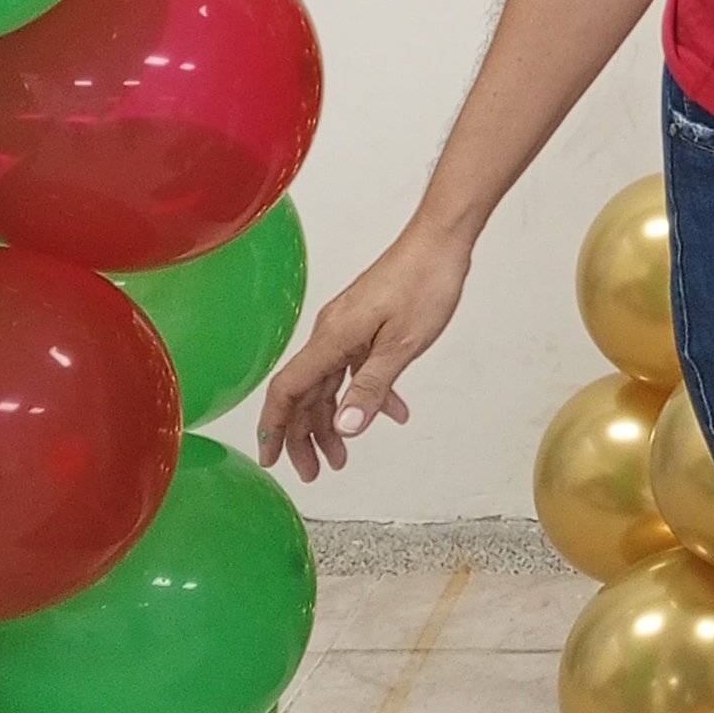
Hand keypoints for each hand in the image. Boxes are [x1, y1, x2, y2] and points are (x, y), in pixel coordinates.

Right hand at [257, 221, 472, 480]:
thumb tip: (343, 427)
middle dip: (304, 436)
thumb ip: (372, 387)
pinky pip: (354, 366)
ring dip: (334, 420)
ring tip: (344, 454)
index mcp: (332, 337)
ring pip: (329, 383)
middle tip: (315, 471)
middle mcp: (331, 332)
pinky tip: (391, 411)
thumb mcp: (403, 345)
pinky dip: (365, 392)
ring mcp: (347, 327)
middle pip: (305, 393)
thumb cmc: (425, 281)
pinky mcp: (364, 324)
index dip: (275, 427)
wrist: (441, 241)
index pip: (288, 389)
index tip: (272, 459)